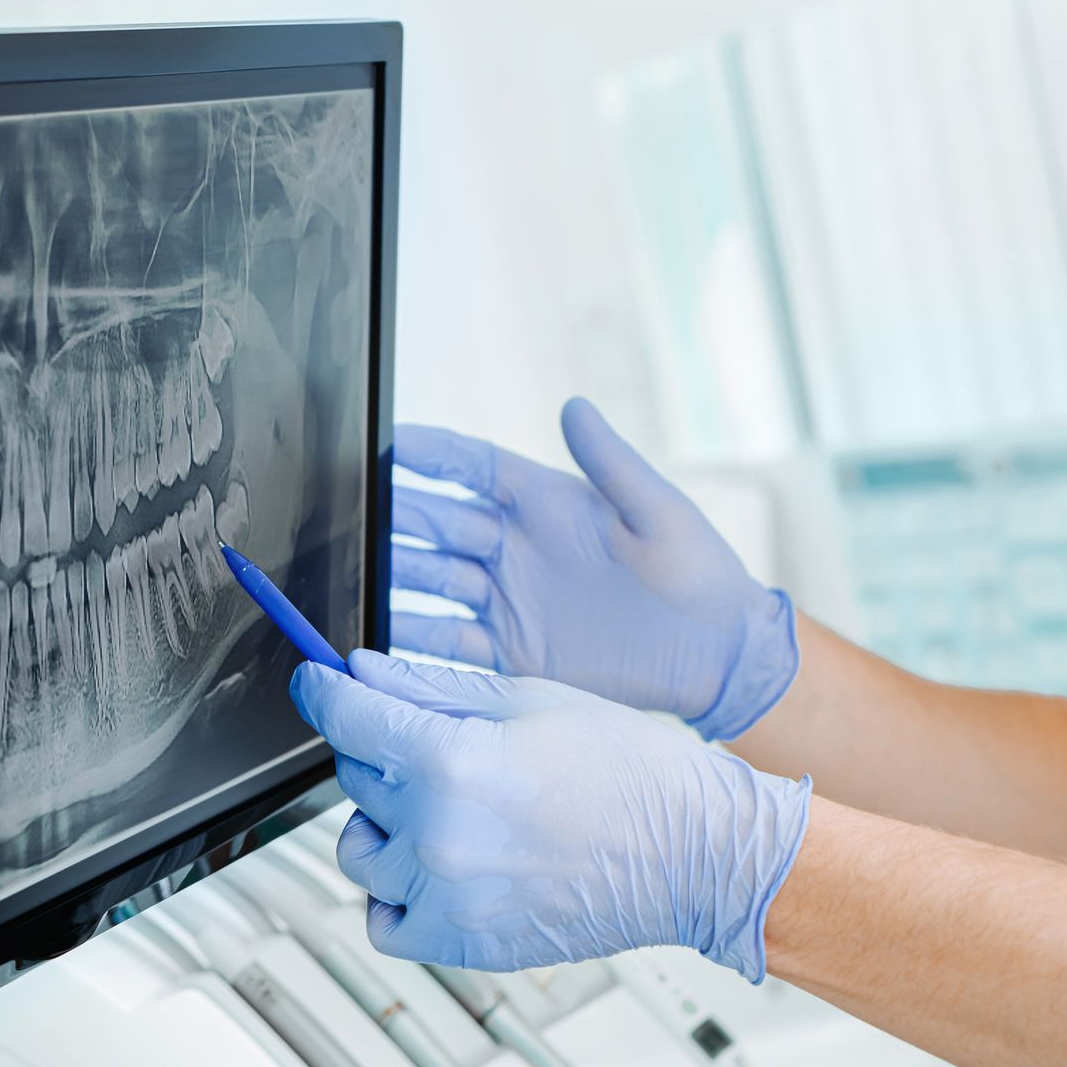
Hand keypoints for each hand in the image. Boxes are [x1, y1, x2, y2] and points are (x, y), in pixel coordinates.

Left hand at [290, 650, 810, 979]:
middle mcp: (440, 835)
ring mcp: (448, 896)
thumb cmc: (632, 771)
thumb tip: (361, 675)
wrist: (696, 853)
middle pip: (355, 778)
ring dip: (385, 822)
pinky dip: (396, 890)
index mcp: (454, 762)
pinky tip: (439, 863)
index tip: (316, 682)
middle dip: (381, 751)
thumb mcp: (526, 699)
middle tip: (436, 742)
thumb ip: (430, 689)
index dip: (323, 691)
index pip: (347, 719)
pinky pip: (384, 918)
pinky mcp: (463, 942)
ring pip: (359, 847)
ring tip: (446, 808)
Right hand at [391, 398, 797, 740]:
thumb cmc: (699, 575)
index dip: (429, 454)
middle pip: (435, 523)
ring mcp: (505, 600)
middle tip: (349, 514)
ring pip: (428, 581)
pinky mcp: (508, 653)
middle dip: (391, 516)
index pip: (471, 466)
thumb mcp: (658, 514)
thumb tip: (575, 406)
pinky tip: (376, 635)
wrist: (717, 659)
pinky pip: (445, 643)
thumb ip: (612, 463)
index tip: (385, 444)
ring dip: (391, 577)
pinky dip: (409, 639)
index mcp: (544, 503)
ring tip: (351, 578)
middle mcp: (513, 548)